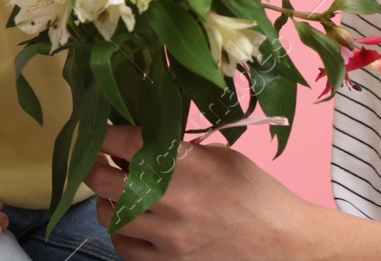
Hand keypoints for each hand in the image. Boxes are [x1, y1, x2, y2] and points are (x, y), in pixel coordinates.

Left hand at [84, 125, 315, 260]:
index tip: (103, 132)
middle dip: (94, 165)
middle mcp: (172, 199)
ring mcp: (168, 237)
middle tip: (98, 159)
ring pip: (108, 216)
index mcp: (188, 164)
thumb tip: (145, 139)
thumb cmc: (258, 197)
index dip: (106, 134)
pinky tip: (128, 222)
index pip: (124, 141)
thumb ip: (182, 149)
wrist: (285, 245)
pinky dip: (119, 233)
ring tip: (114, 191)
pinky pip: (124, 249)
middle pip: (104, 180)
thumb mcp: (223, 158)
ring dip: (106, 200)